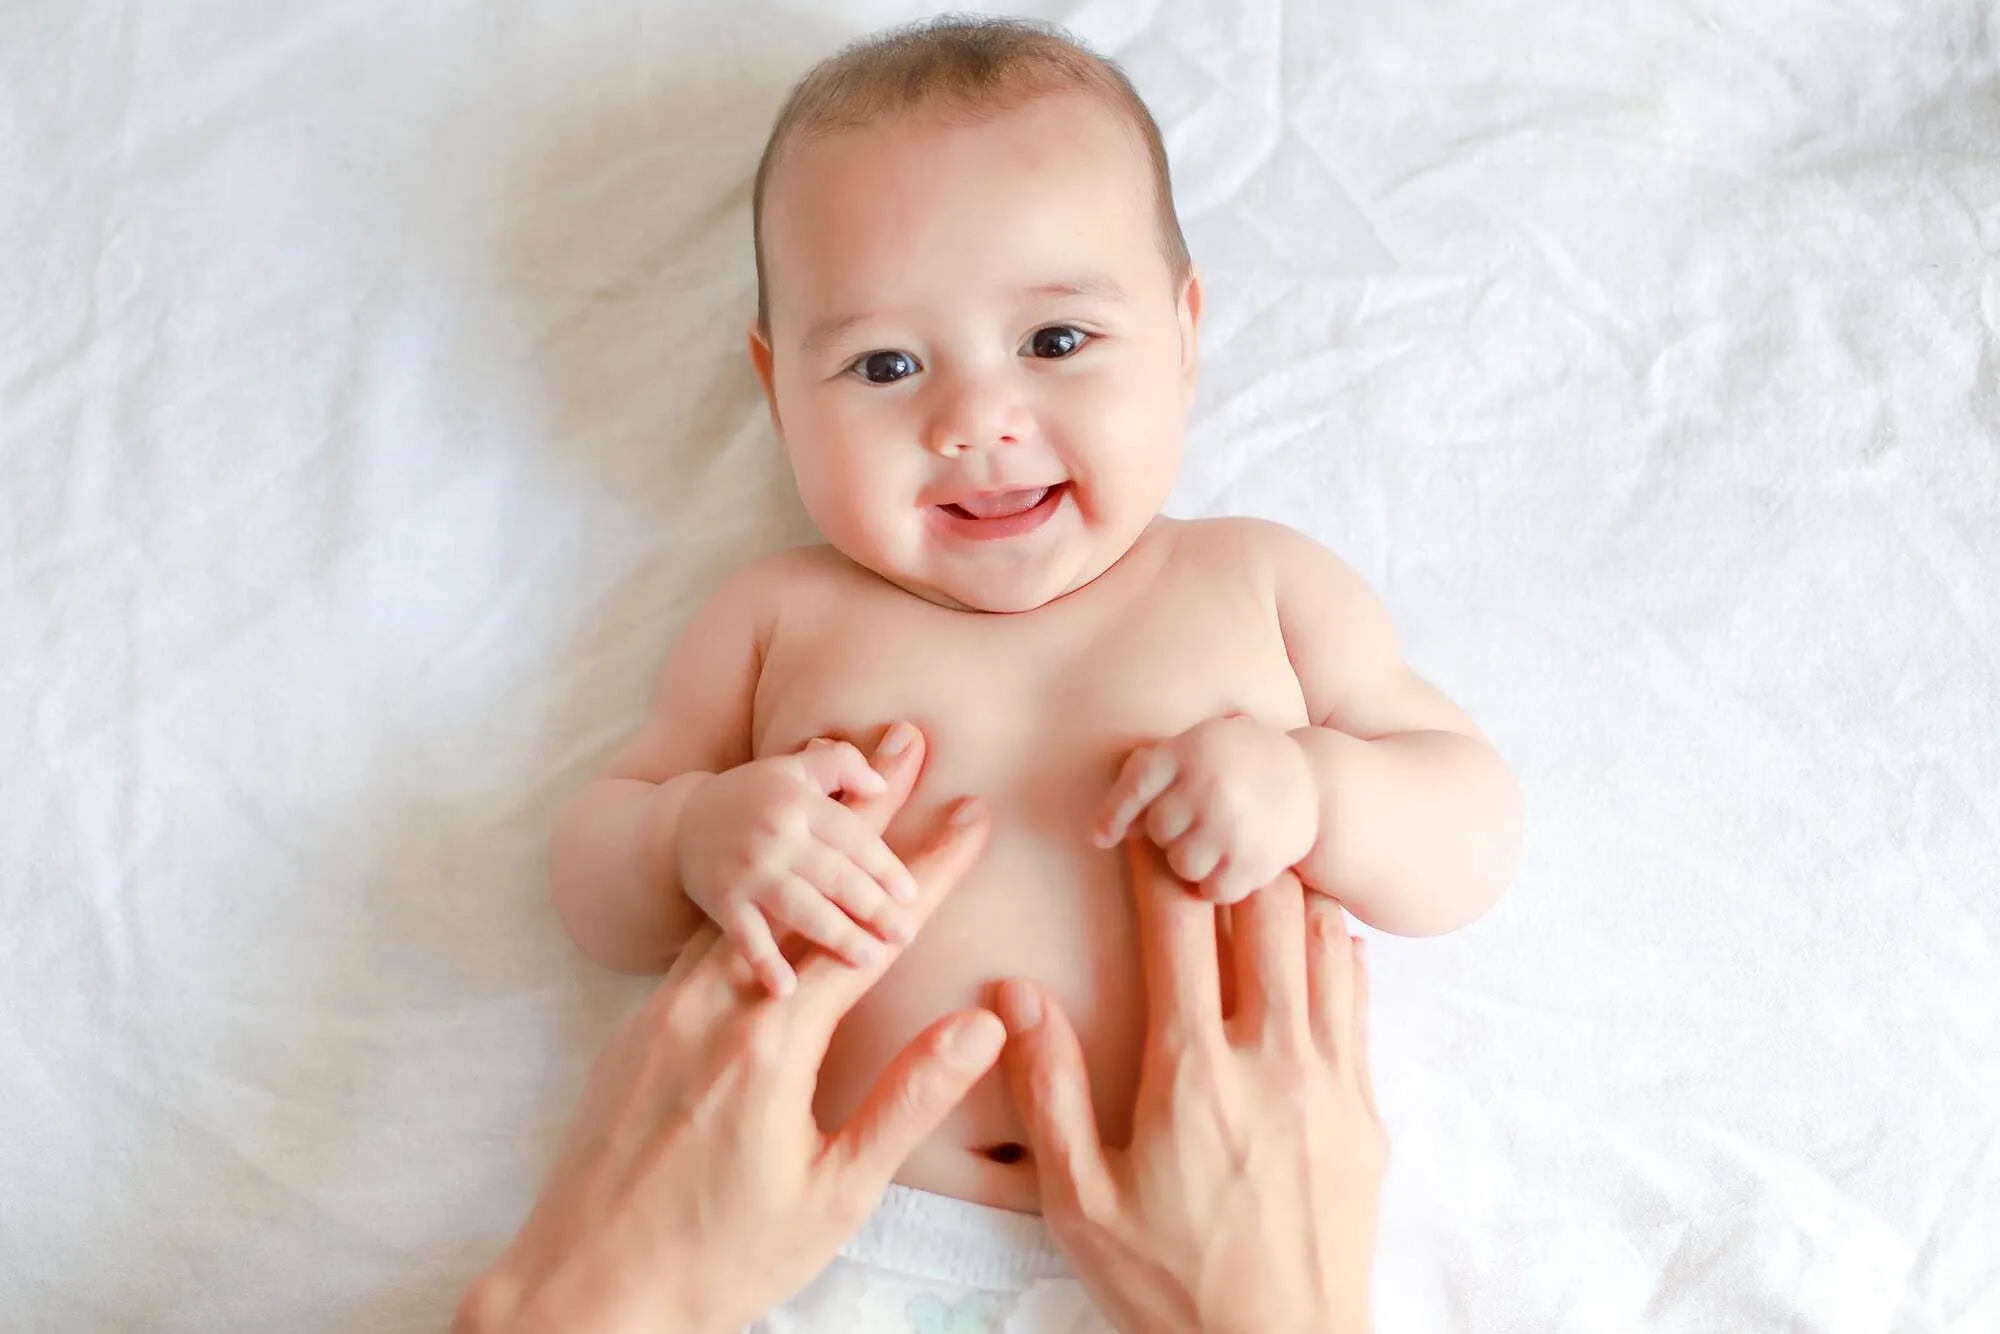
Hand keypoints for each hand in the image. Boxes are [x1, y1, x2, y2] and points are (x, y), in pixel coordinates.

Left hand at [459, 790, 1002, 1333]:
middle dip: (865, 809)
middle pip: (803, 882)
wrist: (578, 1294)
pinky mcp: (636, 1027)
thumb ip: (909, 1101)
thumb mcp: (835, 1197)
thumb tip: (982, 1022)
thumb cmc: (715, 1260)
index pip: (869, 932)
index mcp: (771, 1043)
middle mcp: (713, 1005)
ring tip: (844, 784)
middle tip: (905, 738)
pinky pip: (705, 930)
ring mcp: (666, 1010)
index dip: (928, 869)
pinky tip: (766, 878)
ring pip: (749, 896)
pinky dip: (751, 886)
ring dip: (804, 837)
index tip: (972, 813)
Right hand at [675, 723, 926, 995]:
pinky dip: (764, 962)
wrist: (682, 823)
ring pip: (799, 908)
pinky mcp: (722, 902)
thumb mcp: (797, 768)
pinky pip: (745, 936)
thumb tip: (882, 784)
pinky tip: (787, 989)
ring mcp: (747, 871)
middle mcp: (775, 836)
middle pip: (834, 876)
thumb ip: (843, 765)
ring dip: (836, 936)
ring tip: (869, 959)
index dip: (883, 866)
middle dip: (872, 907)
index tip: (910, 894)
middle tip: (905, 934)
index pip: (853, 837)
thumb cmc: (756, 796)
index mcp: (799, 803)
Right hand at [997, 841, 1385, 1333]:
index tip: (1142, 822)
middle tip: (1204, 826)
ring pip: (1323, 940)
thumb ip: (1049, 1089)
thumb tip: (1013, 994)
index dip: (1158, 860)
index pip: (1178, 926)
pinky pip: (1358, 996)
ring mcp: (1331, 1080)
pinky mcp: (1366, 1110)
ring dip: (1287, 891)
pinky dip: (1333, 948)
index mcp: (1192, 1072)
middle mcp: (1272, 1057)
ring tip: (1257, 862)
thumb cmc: (1169, 1286)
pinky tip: (1312, 937)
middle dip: (1231, 854)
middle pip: (1265, 909)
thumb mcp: (1079, 1201)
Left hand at [1095, 714, 1318, 903]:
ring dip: (1191, 861)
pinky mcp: (1255, 860)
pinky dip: (1217, 885)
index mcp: (1189, 749)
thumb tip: (1107, 832)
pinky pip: (1212, 891)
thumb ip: (1154, 773)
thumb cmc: (1239, 761)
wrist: (1313, 779)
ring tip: (1214, 842)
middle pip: (1157, 831)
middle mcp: (1208, 786)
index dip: (1113, 814)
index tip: (1100, 838)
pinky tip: (1231, 864)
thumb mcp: (1198, 745)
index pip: (1135, 786)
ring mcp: (1232, 826)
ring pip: (1181, 865)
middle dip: (1170, 831)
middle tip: (1197, 820)